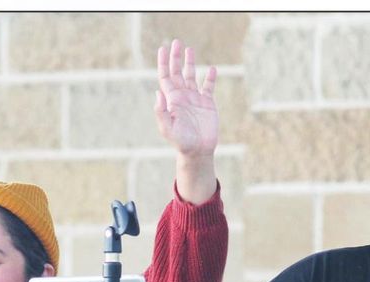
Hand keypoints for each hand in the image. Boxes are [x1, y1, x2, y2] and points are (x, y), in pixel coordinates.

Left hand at [154, 39, 218, 203]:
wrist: (198, 151)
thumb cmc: (181, 142)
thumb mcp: (168, 128)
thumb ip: (162, 111)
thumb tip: (158, 92)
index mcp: (172, 100)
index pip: (166, 77)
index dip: (163, 63)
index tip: (163, 49)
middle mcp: (182, 96)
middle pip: (178, 72)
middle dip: (176, 58)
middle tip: (176, 42)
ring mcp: (195, 99)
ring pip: (192, 76)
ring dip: (190, 62)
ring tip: (189, 49)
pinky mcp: (208, 103)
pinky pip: (208, 87)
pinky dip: (210, 78)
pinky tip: (211, 69)